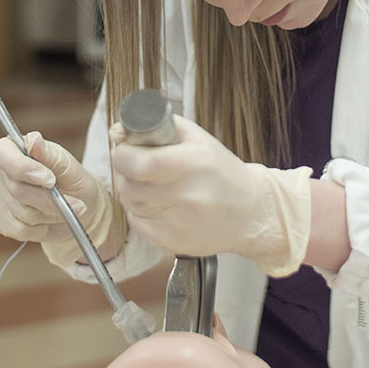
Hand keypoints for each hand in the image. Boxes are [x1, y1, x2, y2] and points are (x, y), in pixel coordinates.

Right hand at [0, 131, 118, 265]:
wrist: (80, 207)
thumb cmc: (73, 180)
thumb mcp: (67, 164)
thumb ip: (48, 153)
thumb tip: (33, 140)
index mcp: (12, 149)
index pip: (1, 154)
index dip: (23, 168)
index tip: (50, 179)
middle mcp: (1, 173)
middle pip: (17, 190)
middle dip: (49, 199)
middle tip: (73, 202)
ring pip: (21, 213)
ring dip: (49, 214)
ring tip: (62, 208)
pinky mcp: (2, 221)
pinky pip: (19, 230)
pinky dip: (40, 229)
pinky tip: (48, 220)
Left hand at [110, 115, 311, 276]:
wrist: (251, 214)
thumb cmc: (224, 173)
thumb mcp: (199, 139)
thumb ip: (158, 127)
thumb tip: (118, 131)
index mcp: (191, 164)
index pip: (136, 162)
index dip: (123, 154)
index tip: (126, 150)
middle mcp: (183, 195)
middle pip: (128, 183)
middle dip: (127, 171)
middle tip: (139, 165)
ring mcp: (175, 222)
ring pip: (130, 203)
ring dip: (133, 190)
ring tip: (155, 184)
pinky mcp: (169, 241)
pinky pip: (136, 222)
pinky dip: (141, 211)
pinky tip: (160, 203)